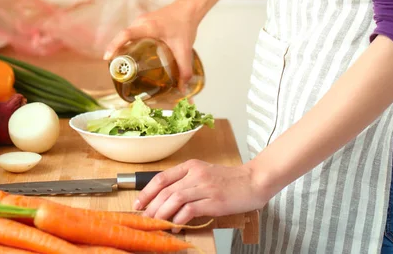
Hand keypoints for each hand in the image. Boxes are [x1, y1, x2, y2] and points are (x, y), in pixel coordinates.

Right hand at [103, 0, 204, 87]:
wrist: (189, 9)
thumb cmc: (185, 25)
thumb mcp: (184, 50)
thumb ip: (184, 70)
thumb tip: (182, 89)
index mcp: (149, 27)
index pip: (126, 34)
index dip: (114, 45)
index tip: (108, 58)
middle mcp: (141, 22)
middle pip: (124, 38)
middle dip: (117, 53)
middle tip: (117, 70)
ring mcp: (141, 21)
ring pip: (127, 36)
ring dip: (123, 49)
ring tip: (122, 65)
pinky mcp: (143, 22)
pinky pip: (132, 34)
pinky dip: (129, 44)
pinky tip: (133, 56)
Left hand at [134, 159, 268, 229]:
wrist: (254, 181)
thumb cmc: (230, 180)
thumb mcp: (204, 174)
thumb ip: (186, 182)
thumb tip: (165, 199)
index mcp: (191, 166)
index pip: (162, 177)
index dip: (147, 191)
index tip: (138, 203)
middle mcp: (196, 174)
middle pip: (166, 190)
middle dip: (151, 206)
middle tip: (145, 218)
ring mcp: (206, 187)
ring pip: (175, 199)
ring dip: (162, 213)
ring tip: (157, 223)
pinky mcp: (215, 201)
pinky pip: (190, 210)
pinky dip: (179, 219)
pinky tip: (175, 227)